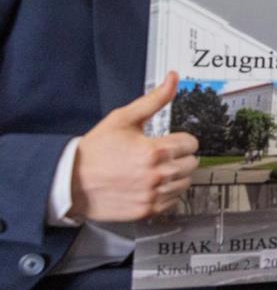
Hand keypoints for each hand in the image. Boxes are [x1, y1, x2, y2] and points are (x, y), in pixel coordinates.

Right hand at [70, 72, 198, 221]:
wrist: (71, 180)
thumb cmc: (96, 150)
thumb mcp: (123, 118)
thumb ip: (154, 99)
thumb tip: (172, 79)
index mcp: (154, 150)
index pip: (191, 143)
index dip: (183, 139)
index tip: (173, 140)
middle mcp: (156, 174)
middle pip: (192, 163)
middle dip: (181, 156)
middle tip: (165, 154)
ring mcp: (152, 195)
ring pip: (185, 183)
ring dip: (177, 175)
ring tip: (159, 169)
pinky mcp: (146, 210)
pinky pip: (173, 201)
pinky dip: (169, 193)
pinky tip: (154, 184)